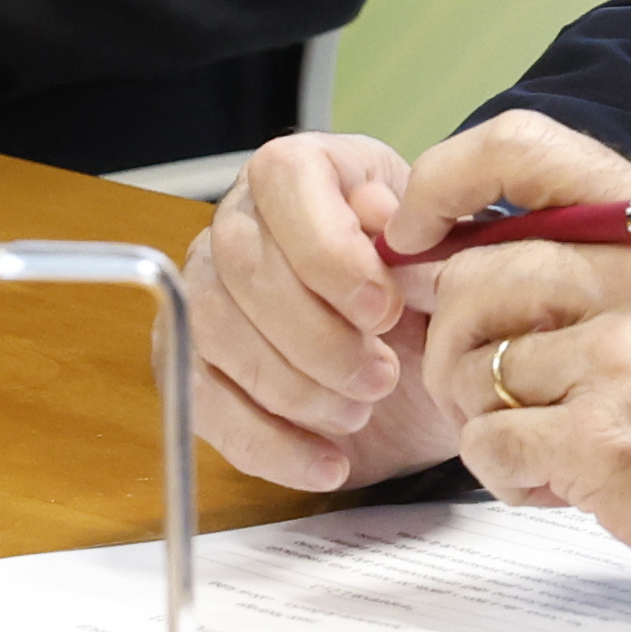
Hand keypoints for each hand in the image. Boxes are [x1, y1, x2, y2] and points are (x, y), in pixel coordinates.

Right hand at [189, 131, 462, 494]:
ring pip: (215, 332)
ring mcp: (205, 287)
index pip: (286, 184)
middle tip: (381, 377)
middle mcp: (239, 218)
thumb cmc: (425, 287)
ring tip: (359, 413)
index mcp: (302, 169)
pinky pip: (201, 401)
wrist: (421, 353)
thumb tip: (382, 218)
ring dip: (293, 389)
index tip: (384, 310)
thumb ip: (420, 232)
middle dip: (316, 336)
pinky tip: (327, 462)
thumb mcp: (442, 253)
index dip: (330, 253)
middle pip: (243, 267)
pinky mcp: (188, 358)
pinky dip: (267, 443)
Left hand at [418, 113, 630, 609]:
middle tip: (484, 389)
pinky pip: (488, 446)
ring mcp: (623, 358)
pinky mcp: (604, 442)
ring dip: (481, 418)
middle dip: (450, 345)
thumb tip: (461, 249)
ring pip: (468, 367)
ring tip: (543, 441)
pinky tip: (562, 482)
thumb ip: (598, 254)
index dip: (442, 182)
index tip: (415, 234)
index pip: (521, 146)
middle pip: (469, 278)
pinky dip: (507, 476)